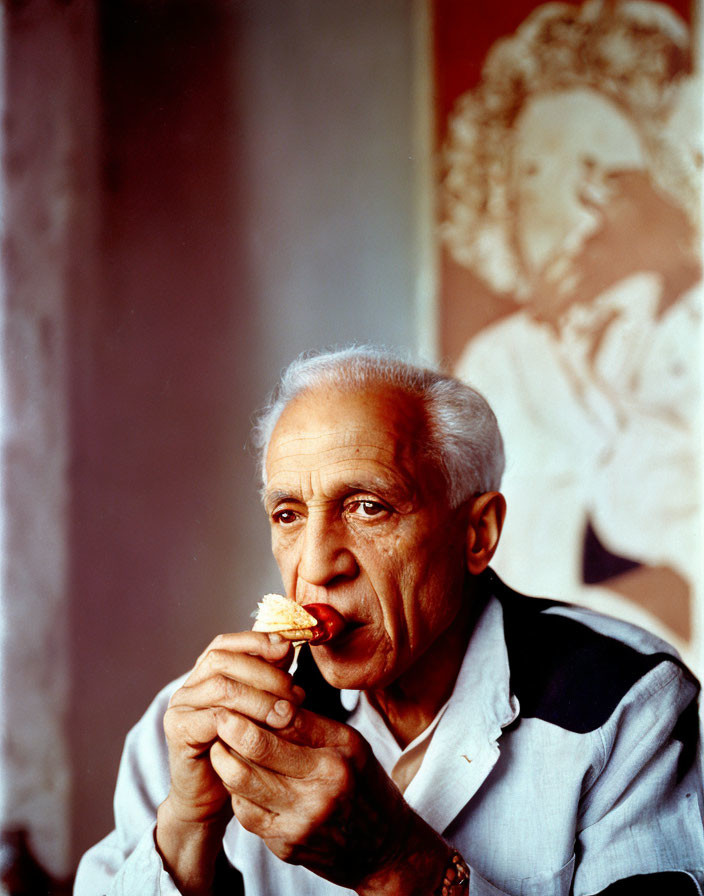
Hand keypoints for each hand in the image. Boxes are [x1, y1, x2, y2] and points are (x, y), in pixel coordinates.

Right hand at [156, 631, 302, 894]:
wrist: (213, 799)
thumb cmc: (242, 751)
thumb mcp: (261, 710)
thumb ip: (269, 679)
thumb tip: (287, 647)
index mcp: (206, 673)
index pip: (228, 643)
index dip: (257, 641)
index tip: (288, 649)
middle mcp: (189, 685)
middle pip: (224, 660)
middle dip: (265, 673)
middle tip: (295, 694)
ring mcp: (180, 707)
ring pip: (221, 687)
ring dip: (260, 697)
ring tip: (287, 715)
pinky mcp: (178, 732)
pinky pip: (212, 718)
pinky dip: (242, 721)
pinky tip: (264, 732)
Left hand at [209, 704, 449, 893]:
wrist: (385, 849)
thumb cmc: (366, 786)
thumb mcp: (351, 746)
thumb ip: (312, 725)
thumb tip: (270, 699)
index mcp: (340, 754)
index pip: (286, 720)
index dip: (255, 705)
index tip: (237, 694)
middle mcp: (322, 787)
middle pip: (257, 748)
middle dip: (231, 728)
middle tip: (219, 715)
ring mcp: (301, 820)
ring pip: (242, 781)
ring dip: (224, 759)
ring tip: (220, 744)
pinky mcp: (286, 846)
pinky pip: (245, 812)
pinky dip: (237, 792)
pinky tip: (238, 779)